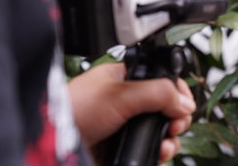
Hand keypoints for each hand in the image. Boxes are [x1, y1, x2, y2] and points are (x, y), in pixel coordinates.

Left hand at [67, 62, 195, 163]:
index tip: (182, 104)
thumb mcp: (121, 94)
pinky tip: (156, 157)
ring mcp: (125, 127)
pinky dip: (157, 156)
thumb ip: (158, 93)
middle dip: (176, 119)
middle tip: (174, 126)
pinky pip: (149, 152)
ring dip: (169, 141)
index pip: (163, 80)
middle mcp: (127, 103)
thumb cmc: (74, 110)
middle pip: (167, 109)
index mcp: (126, 79)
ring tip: (165, 146)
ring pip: (160, 133)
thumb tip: (185, 103)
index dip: (177, 92)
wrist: (51, 146)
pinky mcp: (121, 149)